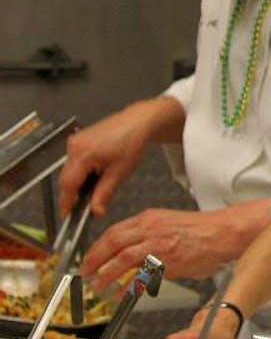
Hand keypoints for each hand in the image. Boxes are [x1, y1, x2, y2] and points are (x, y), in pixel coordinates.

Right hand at [59, 97, 183, 217]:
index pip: (68, 184)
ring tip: (96, 188)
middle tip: (84, 208)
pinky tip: (96, 174)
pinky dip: (82, 172)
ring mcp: (74, 141)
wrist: (138, 122)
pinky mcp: (77, 140)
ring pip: (70, 171)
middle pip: (66, 178)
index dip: (66, 202)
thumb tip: (95, 212)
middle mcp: (74, 146)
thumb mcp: (120, 173)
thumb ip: (104, 194)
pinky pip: (74, 162)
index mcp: (83, 154)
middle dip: (74, 194)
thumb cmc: (132, 142)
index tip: (67, 216)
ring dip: (79, 182)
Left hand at [80, 200, 270, 292]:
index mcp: (149, 219)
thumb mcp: (168, 224)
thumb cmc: (202, 230)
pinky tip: (122, 294)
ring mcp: (159, 245)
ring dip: (105, 274)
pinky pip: (141, 275)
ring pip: (122, 258)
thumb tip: (130, 252)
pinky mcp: (168, 261)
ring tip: (98, 285)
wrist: (223, 233)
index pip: (113, 231)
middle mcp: (151, 229)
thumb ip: (148, 235)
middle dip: (93, 260)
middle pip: (112, 243)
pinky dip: (128, 286)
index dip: (97, 247)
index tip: (90, 258)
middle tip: (86, 273)